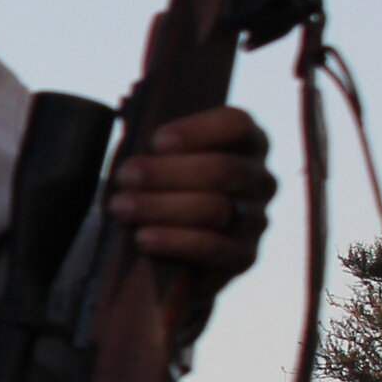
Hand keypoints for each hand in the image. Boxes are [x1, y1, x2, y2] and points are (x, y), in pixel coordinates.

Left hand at [110, 106, 274, 289]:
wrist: (170, 256)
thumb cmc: (161, 192)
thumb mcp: (161, 163)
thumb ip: (156, 151)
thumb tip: (131, 142)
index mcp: (247, 144)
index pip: (237, 125)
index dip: (197, 130)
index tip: (157, 142)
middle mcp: (260, 180)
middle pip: (222, 169)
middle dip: (166, 172)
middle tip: (125, 177)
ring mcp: (256, 220)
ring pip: (214, 208)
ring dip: (160, 206)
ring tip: (121, 207)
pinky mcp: (244, 256)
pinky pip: (213, 247)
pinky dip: (173, 240)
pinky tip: (143, 237)